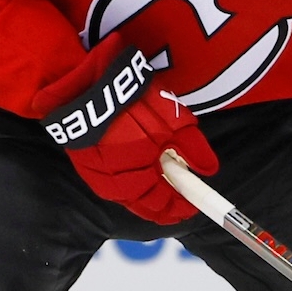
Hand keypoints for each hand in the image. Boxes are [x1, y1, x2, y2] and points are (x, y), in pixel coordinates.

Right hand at [33, 33, 218, 223]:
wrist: (84, 82)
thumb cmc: (133, 100)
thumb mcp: (173, 119)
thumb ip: (193, 148)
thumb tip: (208, 170)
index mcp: (138, 176)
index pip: (162, 205)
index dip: (179, 208)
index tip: (192, 206)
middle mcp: (114, 184)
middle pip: (143, 206)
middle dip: (162, 203)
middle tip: (177, 196)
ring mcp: (95, 176)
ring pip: (125, 196)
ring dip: (144, 193)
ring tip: (158, 181)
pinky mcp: (83, 164)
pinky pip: (109, 183)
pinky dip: (126, 181)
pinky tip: (135, 170)